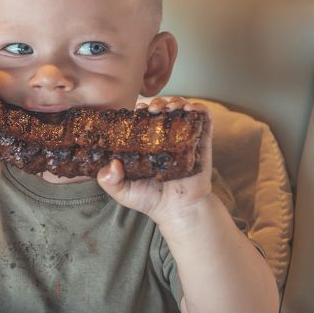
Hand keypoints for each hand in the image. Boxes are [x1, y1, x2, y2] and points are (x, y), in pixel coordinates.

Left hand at [96, 97, 213, 220]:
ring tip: (170, 107)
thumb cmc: (150, 200)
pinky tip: (192, 108)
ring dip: (177, 101)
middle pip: (162, 108)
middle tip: (154, 108)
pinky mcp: (202, 143)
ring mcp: (184, 138)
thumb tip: (111, 165)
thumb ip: (108, 181)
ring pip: (182, 109)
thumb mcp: (122, 191)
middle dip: (158, 102)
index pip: (142, 117)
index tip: (137, 109)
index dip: (140, 108)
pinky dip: (200, 109)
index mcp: (146, 143)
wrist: (178, 211)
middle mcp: (165, 137)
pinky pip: (204, 120)